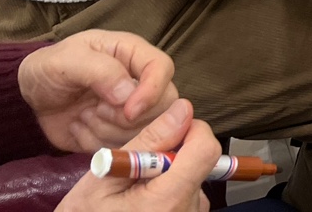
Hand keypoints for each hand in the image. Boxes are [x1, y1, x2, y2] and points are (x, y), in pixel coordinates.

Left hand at [19, 30, 177, 152]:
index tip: (129, 110)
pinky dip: (98, 144)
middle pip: (163, 105)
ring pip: (144, 131)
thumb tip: (128, 94)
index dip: (152, 91)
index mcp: (132, 54)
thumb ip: (100, 71)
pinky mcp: (119, 133)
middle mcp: (139, 80)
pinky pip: (123, 148)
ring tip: (82, 116)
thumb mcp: (66, 61)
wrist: (33, 94)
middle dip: (126, 118)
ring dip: (107, 131)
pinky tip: (80, 128)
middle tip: (95, 111)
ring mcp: (132, 109)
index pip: (162, 69)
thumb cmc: (51, 67)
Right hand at [56, 99, 217, 211]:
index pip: (206, 149)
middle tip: (138, 168)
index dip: (191, 130)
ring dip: (170, 175)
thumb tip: (183, 110)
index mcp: (167, 201)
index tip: (168, 129)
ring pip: (194, 178)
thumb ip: (148, 141)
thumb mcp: (105, 175)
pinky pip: (189, 196)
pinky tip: (143, 202)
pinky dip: (171, 192)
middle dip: (173, 155)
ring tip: (135, 189)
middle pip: (200, 163)